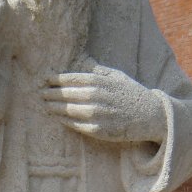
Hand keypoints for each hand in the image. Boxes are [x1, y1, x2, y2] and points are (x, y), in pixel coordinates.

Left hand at [43, 60, 165, 143]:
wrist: (151, 115)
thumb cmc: (133, 94)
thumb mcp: (117, 76)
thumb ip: (98, 70)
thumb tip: (82, 62)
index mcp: (100, 82)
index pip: (71, 79)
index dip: (56, 79)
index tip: (46, 79)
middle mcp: (97, 97)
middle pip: (66, 94)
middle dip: (51, 93)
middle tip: (41, 93)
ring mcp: (97, 114)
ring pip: (68, 110)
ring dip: (54, 107)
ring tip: (45, 104)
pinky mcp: (99, 130)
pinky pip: (76, 125)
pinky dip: (65, 120)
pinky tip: (58, 117)